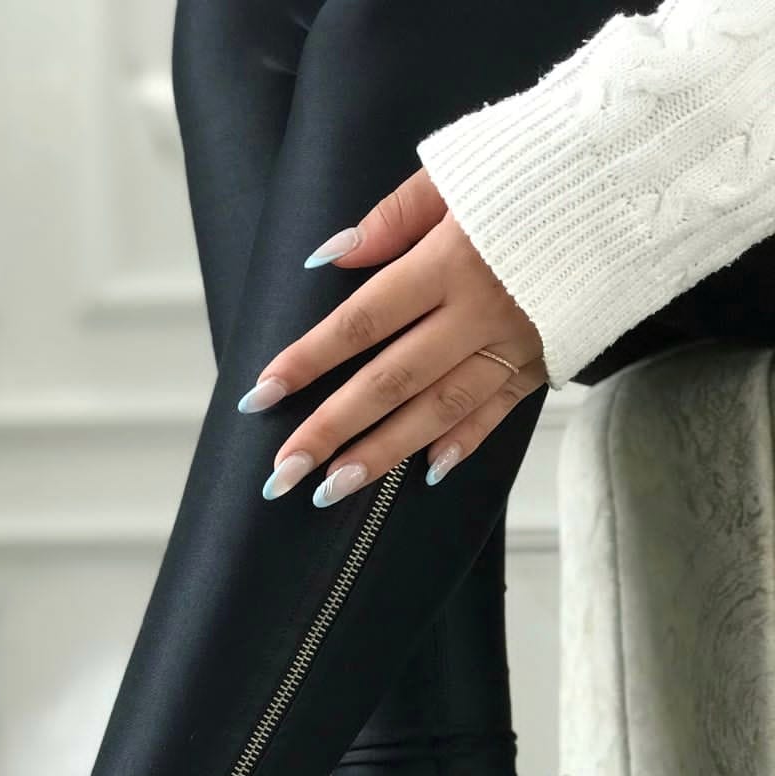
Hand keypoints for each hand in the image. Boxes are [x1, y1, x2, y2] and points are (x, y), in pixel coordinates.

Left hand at [237, 168, 547, 503]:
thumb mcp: (459, 170)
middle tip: (282, 474)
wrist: (636, 176)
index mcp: (451, 261)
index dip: (307, 361)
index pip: (361, 321)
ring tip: (332, 489)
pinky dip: (463, 442)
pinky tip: (428, 473)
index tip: (260, 396)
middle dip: (330, 430)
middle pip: (389, 381)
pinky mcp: (545, 359)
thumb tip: (331, 257)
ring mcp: (514, 343)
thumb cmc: (537, 165)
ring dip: (381, 455)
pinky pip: (498, 411)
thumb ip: (392, 218)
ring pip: (437, 410)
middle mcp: (478, 312)